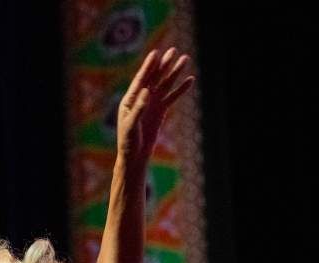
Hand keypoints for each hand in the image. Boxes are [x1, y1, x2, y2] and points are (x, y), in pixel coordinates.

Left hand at [115, 47, 194, 165]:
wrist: (135, 156)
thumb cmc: (128, 142)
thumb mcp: (131, 125)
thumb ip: (138, 108)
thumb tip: (146, 90)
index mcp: (130, 99)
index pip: (141, 79)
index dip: (148, 66)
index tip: (156, 53)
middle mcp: (141, 98)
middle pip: (155, 78)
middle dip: (164, 64)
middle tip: (174, 50)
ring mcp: (152, 103)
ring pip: (166, 85)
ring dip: (175, 73)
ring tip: (185, 59)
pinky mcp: (161, 111)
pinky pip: (172, 97)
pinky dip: (180, 89)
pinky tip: (190, 80)